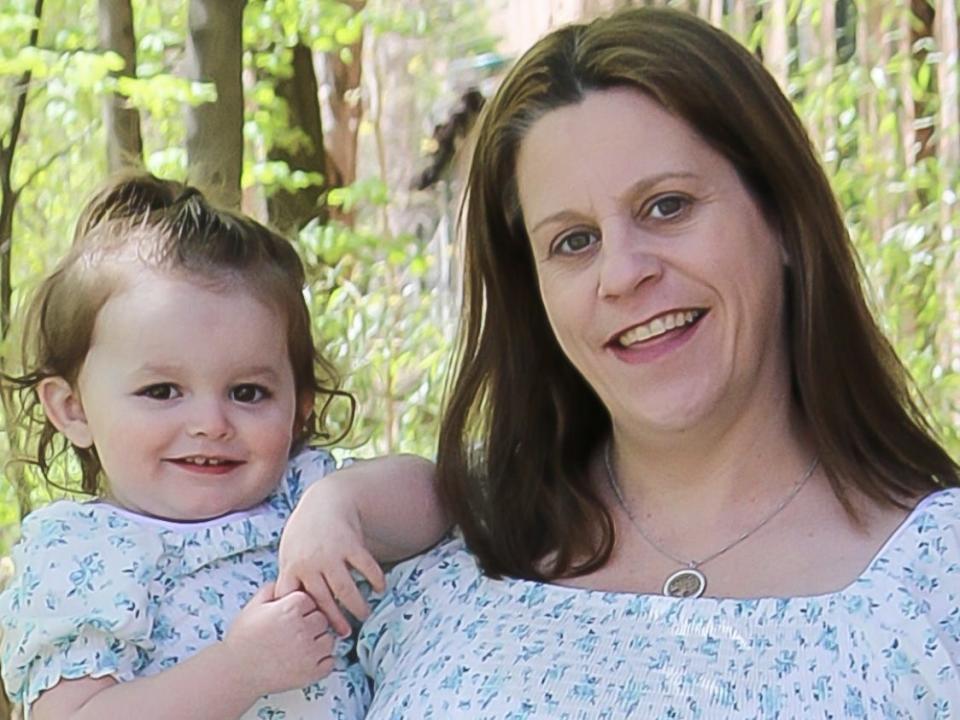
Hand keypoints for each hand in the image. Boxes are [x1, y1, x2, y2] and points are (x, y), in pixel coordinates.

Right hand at [223, 583, 334, 695]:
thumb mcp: (253, 606)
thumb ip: (272, 589)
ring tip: (298, 646)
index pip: (311, 599)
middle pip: (322, 619)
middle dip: (311, 624)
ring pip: (329, 640)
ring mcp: (309, 653)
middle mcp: (303, 629)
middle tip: (294, 632)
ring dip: (318, 642)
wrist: (235, 673)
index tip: (291, 615)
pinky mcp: (311, 673)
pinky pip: (330, 661)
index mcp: (290, 609)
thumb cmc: (242, 640)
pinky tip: (305, 659)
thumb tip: (285, 580)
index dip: (301, 607)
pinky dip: (321, 661)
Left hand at [277, 480, 386, 636]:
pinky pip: (366, 568)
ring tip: (364, 614)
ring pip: (346, 590)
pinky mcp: (351, 545)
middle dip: (336, 621)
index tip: (313, 629)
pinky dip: (375, 580)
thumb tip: (290, 609)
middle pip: (323, 601)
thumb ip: (291, 579)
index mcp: (291, 568)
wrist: (324, 501)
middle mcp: (310, 564)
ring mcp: (331, 554)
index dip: (302, 617)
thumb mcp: (289, 554)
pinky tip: (380, 588)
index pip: (293, 601)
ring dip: (357, 606)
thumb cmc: (304, 532)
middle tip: (345, 633)